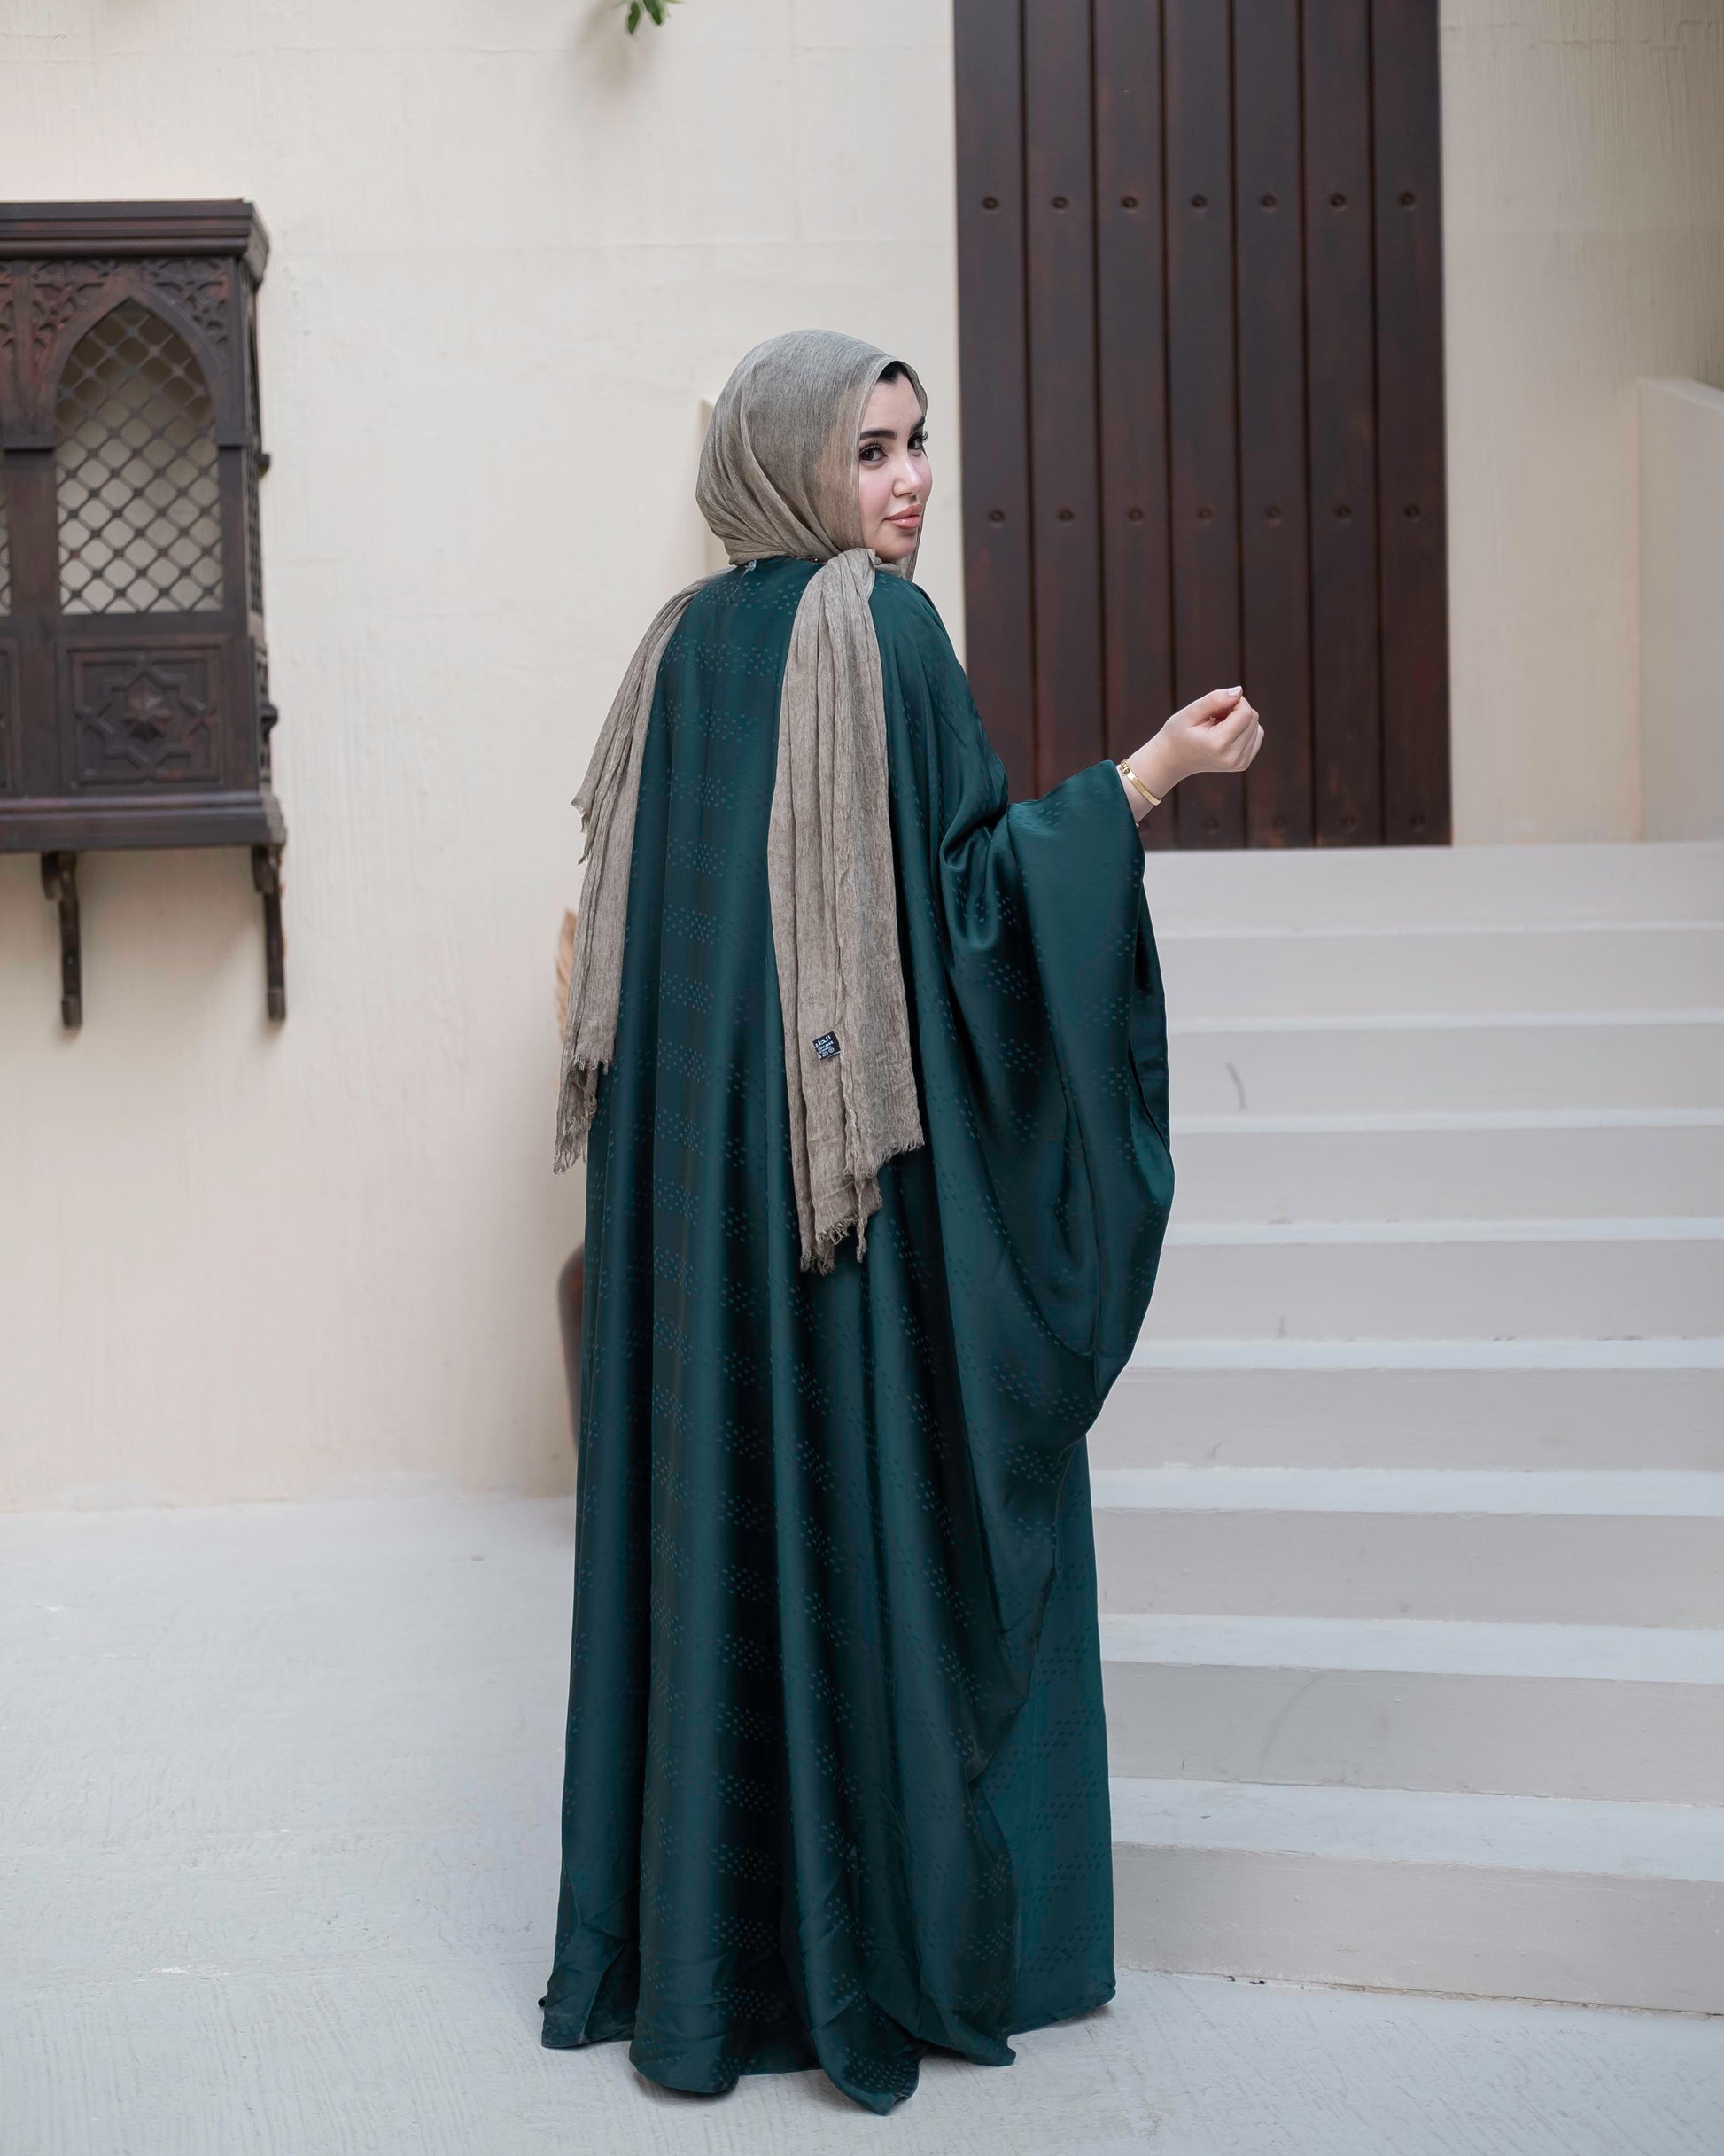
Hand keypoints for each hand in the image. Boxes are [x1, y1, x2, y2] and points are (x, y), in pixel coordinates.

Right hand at [1122, 688, 1263, 814]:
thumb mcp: (1190, 712)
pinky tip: (1226, 734)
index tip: (1217, 706)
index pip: (1246, 712)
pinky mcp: (1243, 764)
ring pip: (1257, 726)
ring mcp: (1239, 763)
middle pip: (1253, 718)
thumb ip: (1214, 699)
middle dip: (1236, 710)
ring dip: (1240, 720)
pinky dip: (1244, 730)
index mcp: (1218, 744)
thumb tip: (1239, 691)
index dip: (1234, 701)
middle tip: (1214, 717)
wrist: (1173, 760)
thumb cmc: (1178, 733)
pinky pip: (1257, 735)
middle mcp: (1232, 757)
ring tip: (1218, 727)